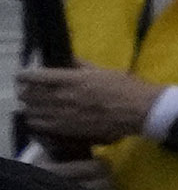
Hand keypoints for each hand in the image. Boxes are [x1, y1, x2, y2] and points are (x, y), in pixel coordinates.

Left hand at [13, 63, 149, 150]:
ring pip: (34, 111)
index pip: (37, 76)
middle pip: (30, 94)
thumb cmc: (127, 88)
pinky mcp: (70, 129)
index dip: (25, 75)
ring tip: (33, 104)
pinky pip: (43, 125)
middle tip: (28, 89)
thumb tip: (69, 60)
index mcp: (73, 79)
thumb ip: (83, 66)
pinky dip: (37, 120)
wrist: (142, 111)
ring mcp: (66, 115)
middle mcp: (65, 97)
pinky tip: (38, 118)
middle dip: (26, 91)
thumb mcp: (104, 71)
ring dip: (30, 106)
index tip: (23, 75)